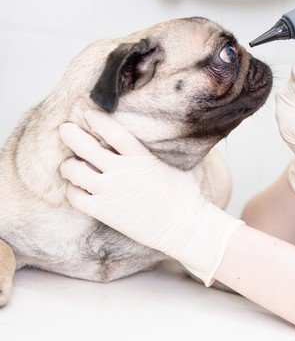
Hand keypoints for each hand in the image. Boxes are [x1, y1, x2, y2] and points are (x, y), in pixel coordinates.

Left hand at [59, 110, 243, 285]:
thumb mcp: (171, 164)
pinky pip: (75, 197)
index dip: (98, 120)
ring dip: (68, 164)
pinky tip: (76, 187)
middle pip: (86, 147)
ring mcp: (110, 192)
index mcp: (140, 157)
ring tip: (70, 163)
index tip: (88, 114)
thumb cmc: (184, 195)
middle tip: (64, 129)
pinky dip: (71, 189)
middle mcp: (121, 171)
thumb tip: (155, 137)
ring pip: (75, 171)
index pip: (113, 132)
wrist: (182, 226)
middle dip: (71, 135)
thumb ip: (155, 151)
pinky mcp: (104, 211)